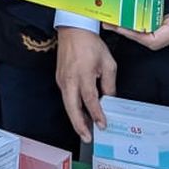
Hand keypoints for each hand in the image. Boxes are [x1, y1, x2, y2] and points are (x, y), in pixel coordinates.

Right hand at [56, 26, 116, 142]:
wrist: (73, 30)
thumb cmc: (90, 44)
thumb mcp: (108, 63)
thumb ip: (109, 84)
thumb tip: (109, 99)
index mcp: (83, 75)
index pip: (90, 101)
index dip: (97, 115)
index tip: (103, 125)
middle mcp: (69, 80)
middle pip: (72, 108)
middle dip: (79, 125)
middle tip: (87, 138)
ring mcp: (62, 80)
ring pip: (67, 104)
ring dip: (75, 118)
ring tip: (85, 129)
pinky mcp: (59, 78)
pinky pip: (66, 97)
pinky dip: (72, 107)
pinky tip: (80, 112)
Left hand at [106, 0, 168, 48]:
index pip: (154, 40)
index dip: (134, 35)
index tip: (118, 26)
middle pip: (151, 39)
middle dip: (130, 31)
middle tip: (111, 20)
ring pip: (156, 35)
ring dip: (137, 27)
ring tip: (119, 16)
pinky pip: (161, 28)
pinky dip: (147, 22)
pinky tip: (137, 11)